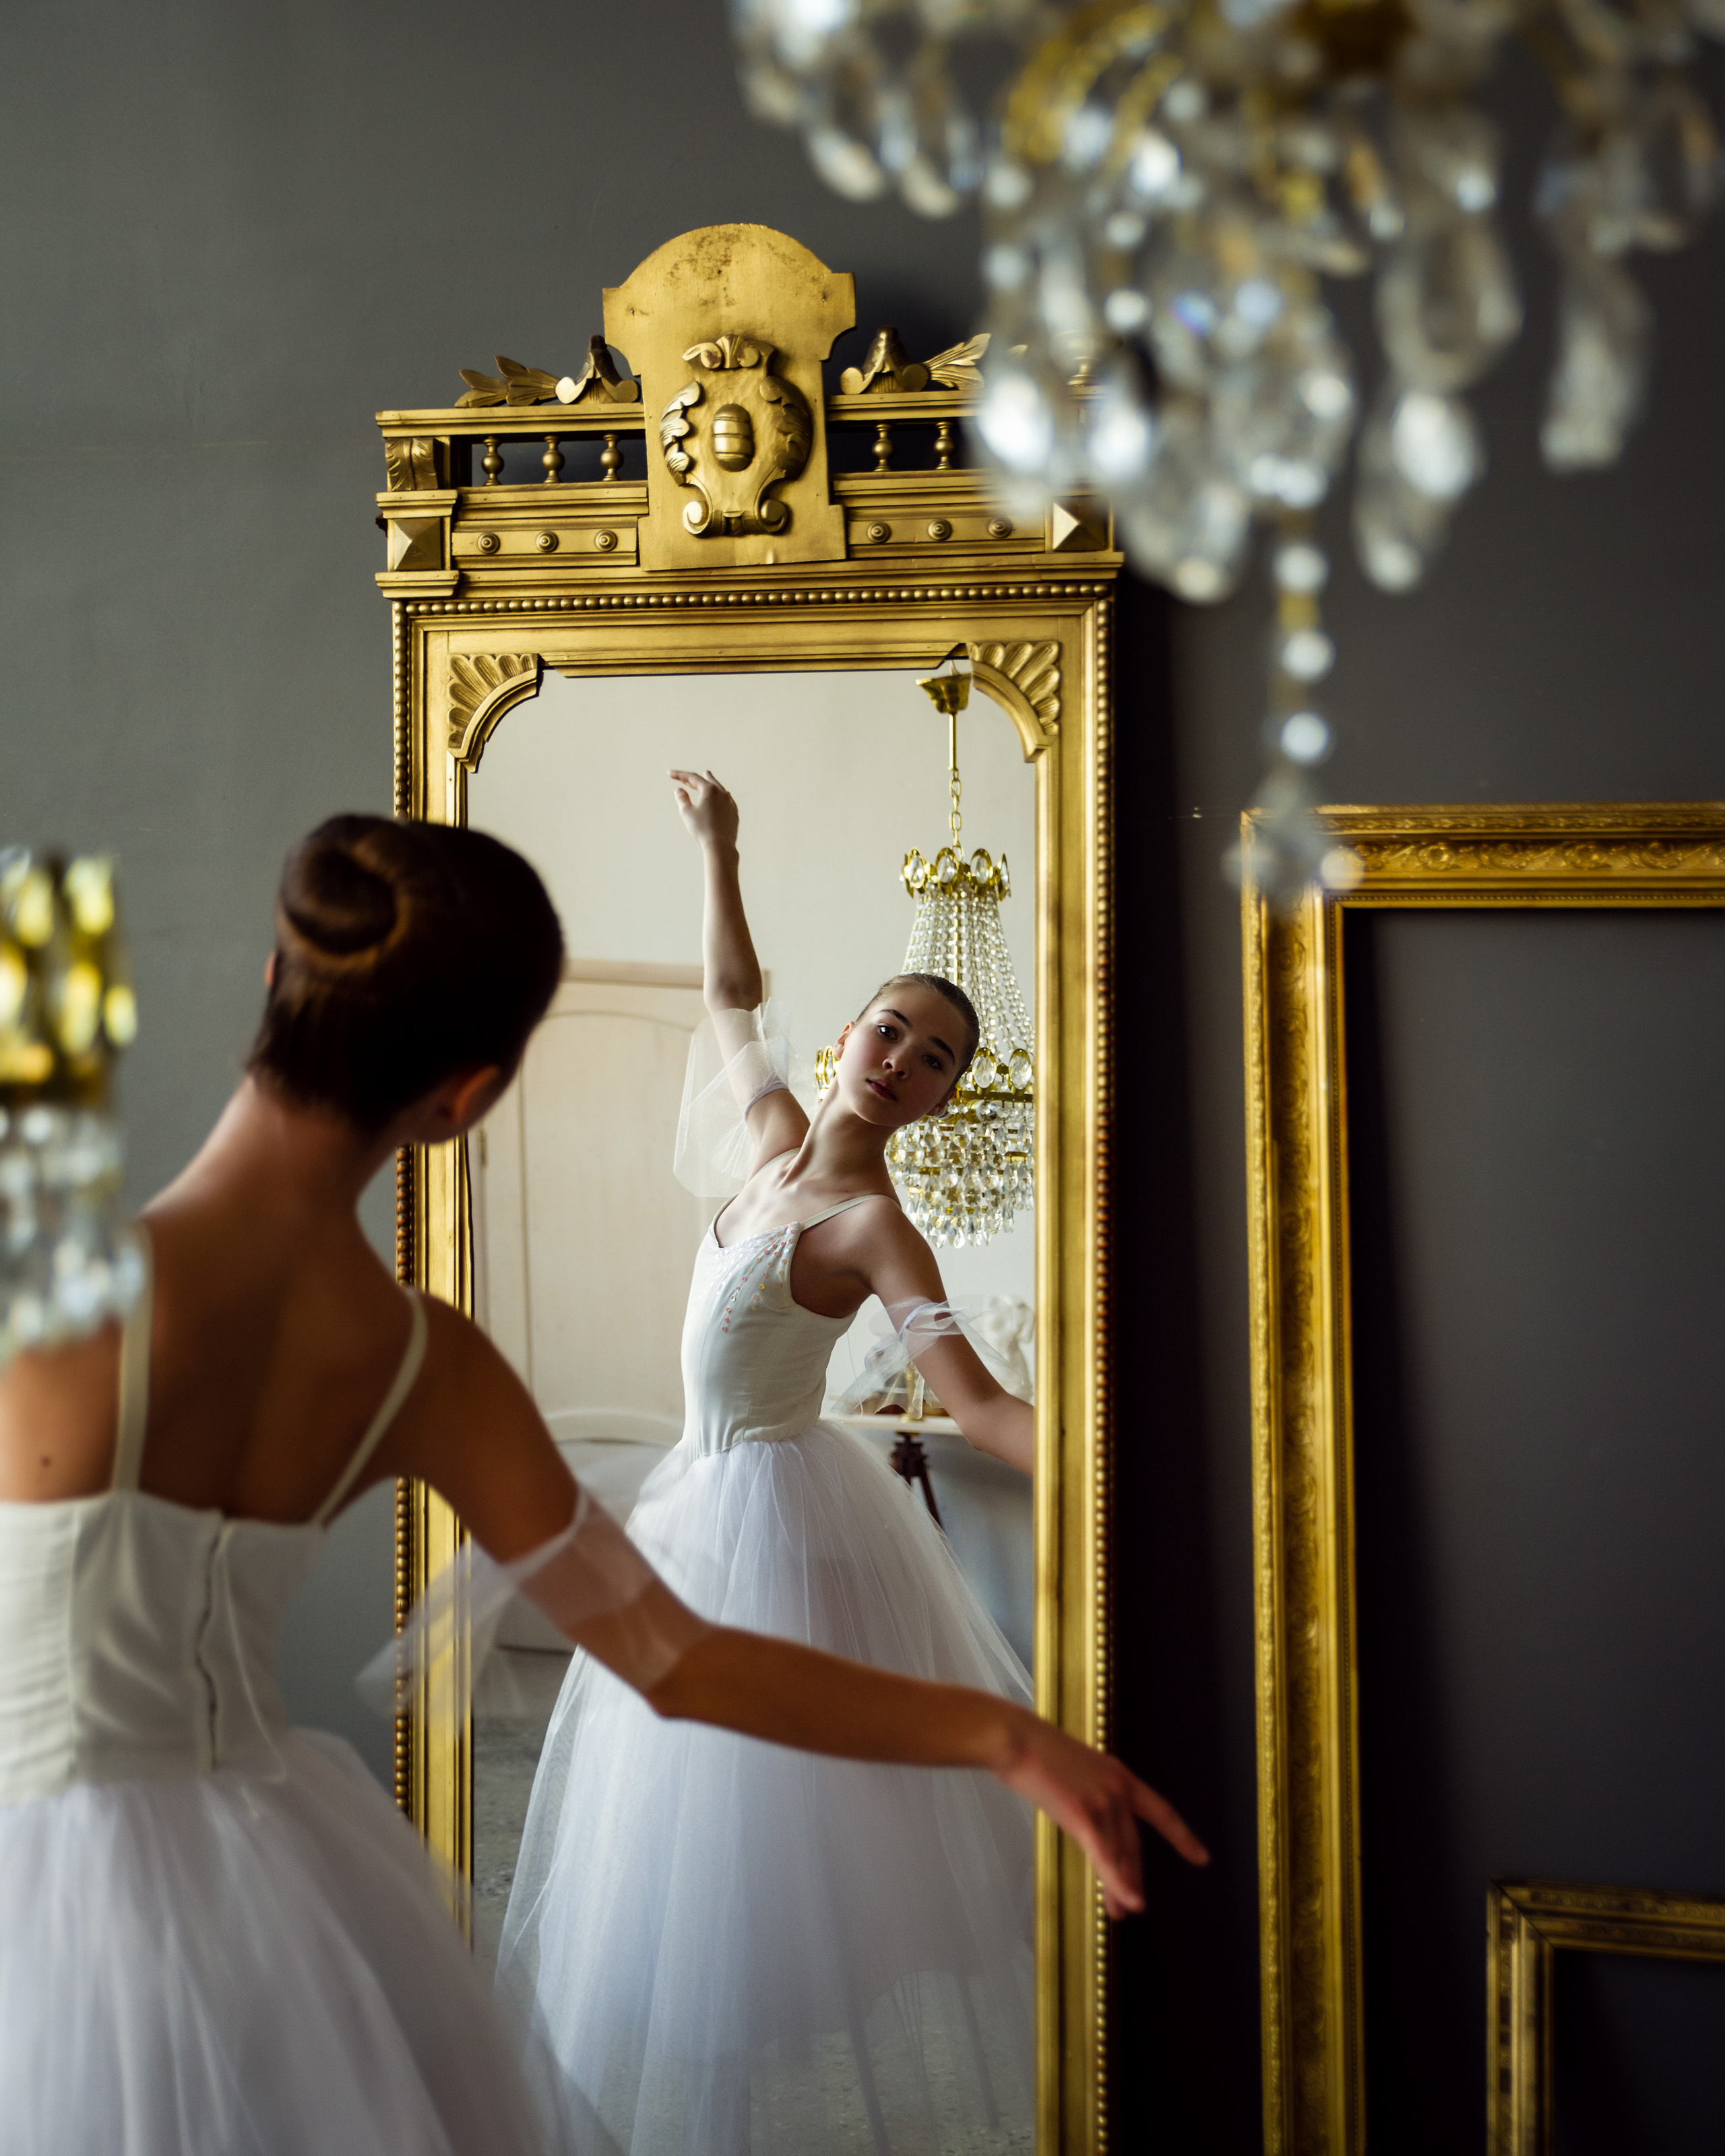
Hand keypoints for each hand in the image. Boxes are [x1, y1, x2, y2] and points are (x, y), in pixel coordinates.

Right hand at [670, 769, 738, 849]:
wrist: (720, 845)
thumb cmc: (702, 829)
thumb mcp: (687, 813)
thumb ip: (682, 799)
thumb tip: (679, 790)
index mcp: (710, 790)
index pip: (693, 778)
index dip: (680, 775)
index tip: (669, 773)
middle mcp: (722, 793)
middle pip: (708, 781)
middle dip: (697, 777)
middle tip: (690, 775)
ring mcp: (730, 803)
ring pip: (720, 789)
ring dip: (712, 782)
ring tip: (709, 777)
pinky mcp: (734, 814)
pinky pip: (727, 799)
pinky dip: (721, 795)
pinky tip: (724, 795)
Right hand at [993, 1713, 1208, 1917]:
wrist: (1014, 1738)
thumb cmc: (1032, 1751)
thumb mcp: (1072, 1771)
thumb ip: (1086, 1795)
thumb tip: (1084, 1819)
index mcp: (1118, 1774)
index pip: (1159, 1811)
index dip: (1181, 1836)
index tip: (1200, 1857)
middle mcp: (1118, 1788)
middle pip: (1134, 1843)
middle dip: (1135, 1876)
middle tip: (1136, 1905)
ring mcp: (1104, 1801)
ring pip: (1119, 1854)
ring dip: (1123, 1887)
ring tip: (1122, 1913)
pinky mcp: (1084, 1815)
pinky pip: (1105, 1856)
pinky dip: (1118, 1881)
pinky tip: (1127, 1902)